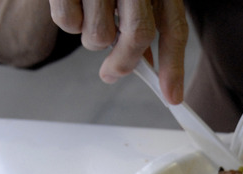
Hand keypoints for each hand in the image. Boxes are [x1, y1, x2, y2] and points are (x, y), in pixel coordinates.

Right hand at [48, 0, 188, 103]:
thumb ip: (142, 22)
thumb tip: (147, 65)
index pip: (174, 27)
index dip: (174, 66)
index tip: (172, 96)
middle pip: (138, 35)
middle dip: (124, 62)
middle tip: (113, 73)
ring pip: (99, 36)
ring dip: (92, 38)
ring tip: (89, 14)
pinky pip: (68, 23)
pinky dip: (68, 21)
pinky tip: (71, 1)